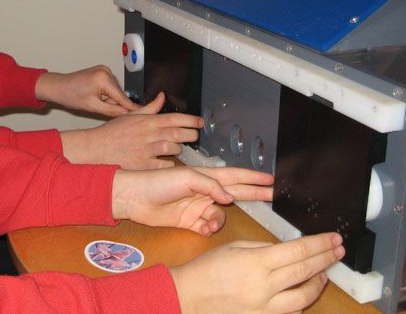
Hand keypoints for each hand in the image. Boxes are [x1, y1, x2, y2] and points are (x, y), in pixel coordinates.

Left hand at [35, 66, 137, 116]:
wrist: (59, 87)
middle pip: (119, 94)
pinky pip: (110, 86)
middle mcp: (105, 71)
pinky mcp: (102, 71)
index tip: (142, 113)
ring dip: (108, 99)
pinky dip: (106, 93)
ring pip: (115, 91)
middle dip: (113, 103)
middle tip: (98, 107)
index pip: (121, 97)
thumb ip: (111, 110)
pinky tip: (94, 95)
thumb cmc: (71, 96)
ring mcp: (104, 69)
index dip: (131, 107)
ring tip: (93, 100)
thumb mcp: (92, 107)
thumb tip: (126, 113)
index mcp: (103, 79)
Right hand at [60, 92, 202, 168]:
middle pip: (179, 134)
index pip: (175, 118)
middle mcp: (149, 135)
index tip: (199, 122)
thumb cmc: (112, 133)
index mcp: (147, 121)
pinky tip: (167, 162)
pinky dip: (169, 165)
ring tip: (177, 149)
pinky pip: (164, 166)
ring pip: (173, 149)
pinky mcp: (143, 165)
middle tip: (193, 136)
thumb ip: (150, 107)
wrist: (96, 149)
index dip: (191, 120)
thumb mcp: (131, 116)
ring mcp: (146, 150)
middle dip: (190, 135)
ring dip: (178, 149)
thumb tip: (162, 96)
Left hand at [111, 166, 273, 234]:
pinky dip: (209, 230)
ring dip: (219, 220)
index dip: (252, 177)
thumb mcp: (186, 178)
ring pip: (221, 216)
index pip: (235, 176)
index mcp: (205, 177)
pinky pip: (208, 228)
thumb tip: (229, 197)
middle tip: (271, 196)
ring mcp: (198, 207)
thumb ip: (210, 185)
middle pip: (235, 193)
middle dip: (253, 194)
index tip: (269, 179)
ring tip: (210, 222)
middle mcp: (204, 191)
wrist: (135, 198)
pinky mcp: (190, 222)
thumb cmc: (157, 182)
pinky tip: (203, 229)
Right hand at [170, 233, 344, 313]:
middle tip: (338, 250)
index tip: (334, 238)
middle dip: (325, 259)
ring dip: (318, 283)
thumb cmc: (207, 269)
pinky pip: (290, 313)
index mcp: (256, 263)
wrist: (188, 296)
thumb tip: (286, 250)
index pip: (297, 251)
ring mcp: (265, 308)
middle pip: (305, 272)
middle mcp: (264, 287)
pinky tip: (304, 292)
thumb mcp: (234, 247)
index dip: (319, 244)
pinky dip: (301, 301)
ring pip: (304, 297)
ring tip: (324, 273)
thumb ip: (263, 248)